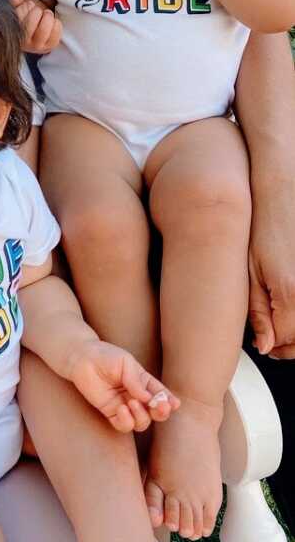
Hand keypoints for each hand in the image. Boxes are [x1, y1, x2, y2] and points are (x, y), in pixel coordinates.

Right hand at [10, 0, 61, 53]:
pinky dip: (57, 25)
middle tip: (38, 9)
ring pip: (43, 30)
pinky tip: (54, 21)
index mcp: (14, 32)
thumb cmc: (29, 16)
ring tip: (47, 14)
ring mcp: (36, 46)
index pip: (18, 18)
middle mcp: (24, 43)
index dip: (25, 8)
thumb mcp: (21, 8)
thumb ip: (17, 2)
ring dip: (47, 17)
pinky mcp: (49, 47)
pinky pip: (55, 35)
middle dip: (36, 11)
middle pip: (30, 24)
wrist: (40, 27)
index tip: (29, 5)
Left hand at [67, 341, 178, 432]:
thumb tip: (149, 399)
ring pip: (142, 422)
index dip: (169, 401)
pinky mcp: (111, 413)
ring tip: (131, 402)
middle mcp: (137, 396)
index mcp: (144, 382)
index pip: (161, 394)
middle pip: (156, 413)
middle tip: (160, 407)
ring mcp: (125, 406)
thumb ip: (136, 380)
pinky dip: (126, 421)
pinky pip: (124, 426)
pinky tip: (121, 409)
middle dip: (161, 413)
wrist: (82, 358)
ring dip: (141, 416)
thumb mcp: (125, 363)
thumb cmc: (105, 356)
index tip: (173, 404)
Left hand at [248, 195, 294, 358]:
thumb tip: (265, 345)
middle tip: (273, 341)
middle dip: (289, 346)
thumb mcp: (251, 272)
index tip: (263, 344)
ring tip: (284, 326)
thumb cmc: (266, 227)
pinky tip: (294, 309)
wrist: (284, 195)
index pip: (286, 341)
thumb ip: (259, 313)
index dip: (272, 346)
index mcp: (291, 293)